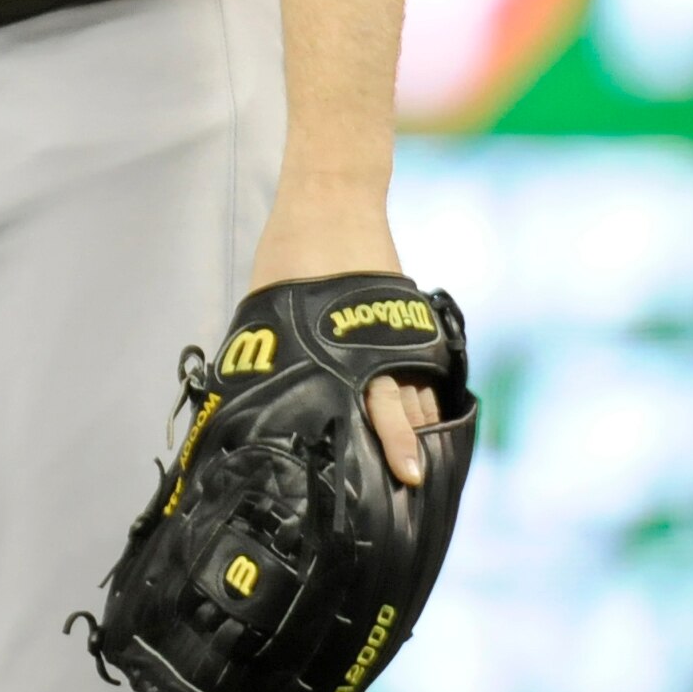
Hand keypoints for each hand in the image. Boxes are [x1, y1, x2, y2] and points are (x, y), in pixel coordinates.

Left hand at [247, 181, 438, 486]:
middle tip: (412, 489)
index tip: (401, 478)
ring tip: (423, 470)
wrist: (331, 202)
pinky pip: (424, 366)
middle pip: (403, 410)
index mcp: (343, 351)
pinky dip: (429, 395)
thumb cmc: (289, 257)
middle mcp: (378, 345)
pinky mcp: (407, 314)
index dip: (390, 449)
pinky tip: (430, 421)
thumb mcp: (271, 315)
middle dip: (408, 451)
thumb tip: (261, 406)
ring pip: (419, 391)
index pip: (377, 413)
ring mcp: (397, 328)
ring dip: (422, 429)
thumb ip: (280, 362)